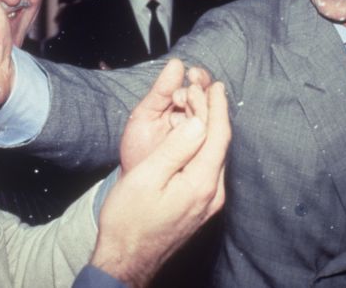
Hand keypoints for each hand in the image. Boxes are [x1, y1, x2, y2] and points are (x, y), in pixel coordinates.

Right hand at [91, 80, 229, 287]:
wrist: (126, 261)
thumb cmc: (128, 220)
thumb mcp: (147, 177)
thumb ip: (176, 148)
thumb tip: (198, 121)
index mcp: (202, 184)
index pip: (218, 136)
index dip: (217, 107)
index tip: (214, 85)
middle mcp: (213, 194)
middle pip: (220, 144)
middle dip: (214, 112)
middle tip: (203, 86)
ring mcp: (209, 202)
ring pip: (215, 155)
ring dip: (208, 127)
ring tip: (198, 103)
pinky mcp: (201, 206)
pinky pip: (208, 166)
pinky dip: (203, 145)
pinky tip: (193, 134)